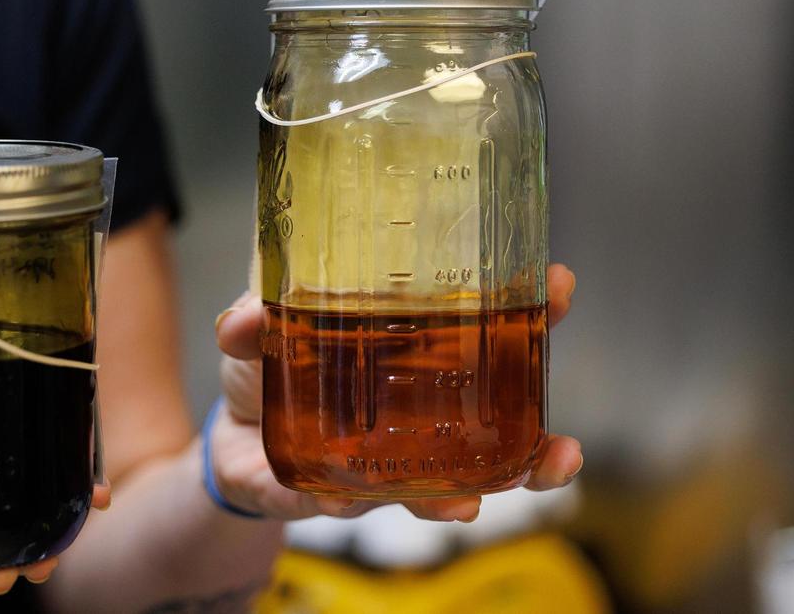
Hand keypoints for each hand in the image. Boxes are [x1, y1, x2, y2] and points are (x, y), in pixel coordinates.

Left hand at [213, 264, 581, 521]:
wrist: (229, 439)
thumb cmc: (271, 370)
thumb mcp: (262, 327)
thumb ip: (255, 316)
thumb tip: (245, 318)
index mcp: (411, 360)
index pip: (484, 338)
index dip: (529, 314)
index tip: (561, 288)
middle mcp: (415, 421)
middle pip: (491, 434)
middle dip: (533, 445)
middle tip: (564, 448)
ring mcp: (384, 466)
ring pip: (439, 490)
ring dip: (457, 500)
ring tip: (468, 503)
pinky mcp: (333, 496)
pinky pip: (346, 505)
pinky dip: (341, 503)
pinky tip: (337, 498)